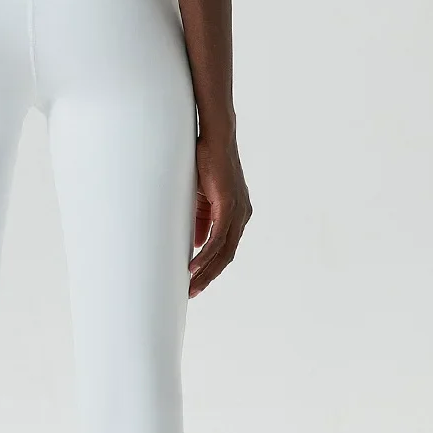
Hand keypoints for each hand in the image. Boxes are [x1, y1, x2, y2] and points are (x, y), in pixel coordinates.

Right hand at [189, 136, 250, 296]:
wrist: (214, 139)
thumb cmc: (205, 163)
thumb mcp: (200, 198)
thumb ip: (201, 221)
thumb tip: (196, 244)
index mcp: (235, 215)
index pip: (224, 250)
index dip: (210, 268)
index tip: (195, 282)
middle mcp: (241, 217)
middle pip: (226, 256)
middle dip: (208, 277)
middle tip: (191, 293)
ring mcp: (238, 212)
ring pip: (223, 252)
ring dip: (205, 271)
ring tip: (191, 286)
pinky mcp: (230, 206)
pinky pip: (218, 238)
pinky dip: (205, 254)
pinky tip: (193, 266)